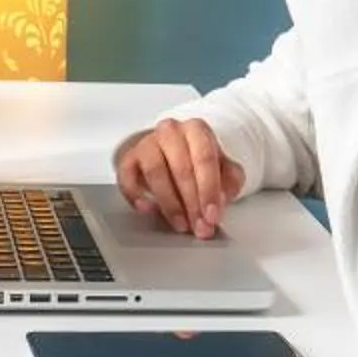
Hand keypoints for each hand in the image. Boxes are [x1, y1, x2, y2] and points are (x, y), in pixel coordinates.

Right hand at [115, 117, 229, 238]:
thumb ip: (230, 181)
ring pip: (155, 172)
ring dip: (169, 204)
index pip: (205, 157)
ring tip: (181, 224)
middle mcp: (170, 131)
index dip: (209, 189)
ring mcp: (147, 143)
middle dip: (192, 203)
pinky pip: (127, 177)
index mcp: (196, 129)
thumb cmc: (199, 161)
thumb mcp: (224, 168)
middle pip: (181, 168)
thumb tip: (220, 200)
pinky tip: (149, 209)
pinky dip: (136, 196)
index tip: (212, 215)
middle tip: (200, 226)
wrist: (172, 151)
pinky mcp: (128, 158)